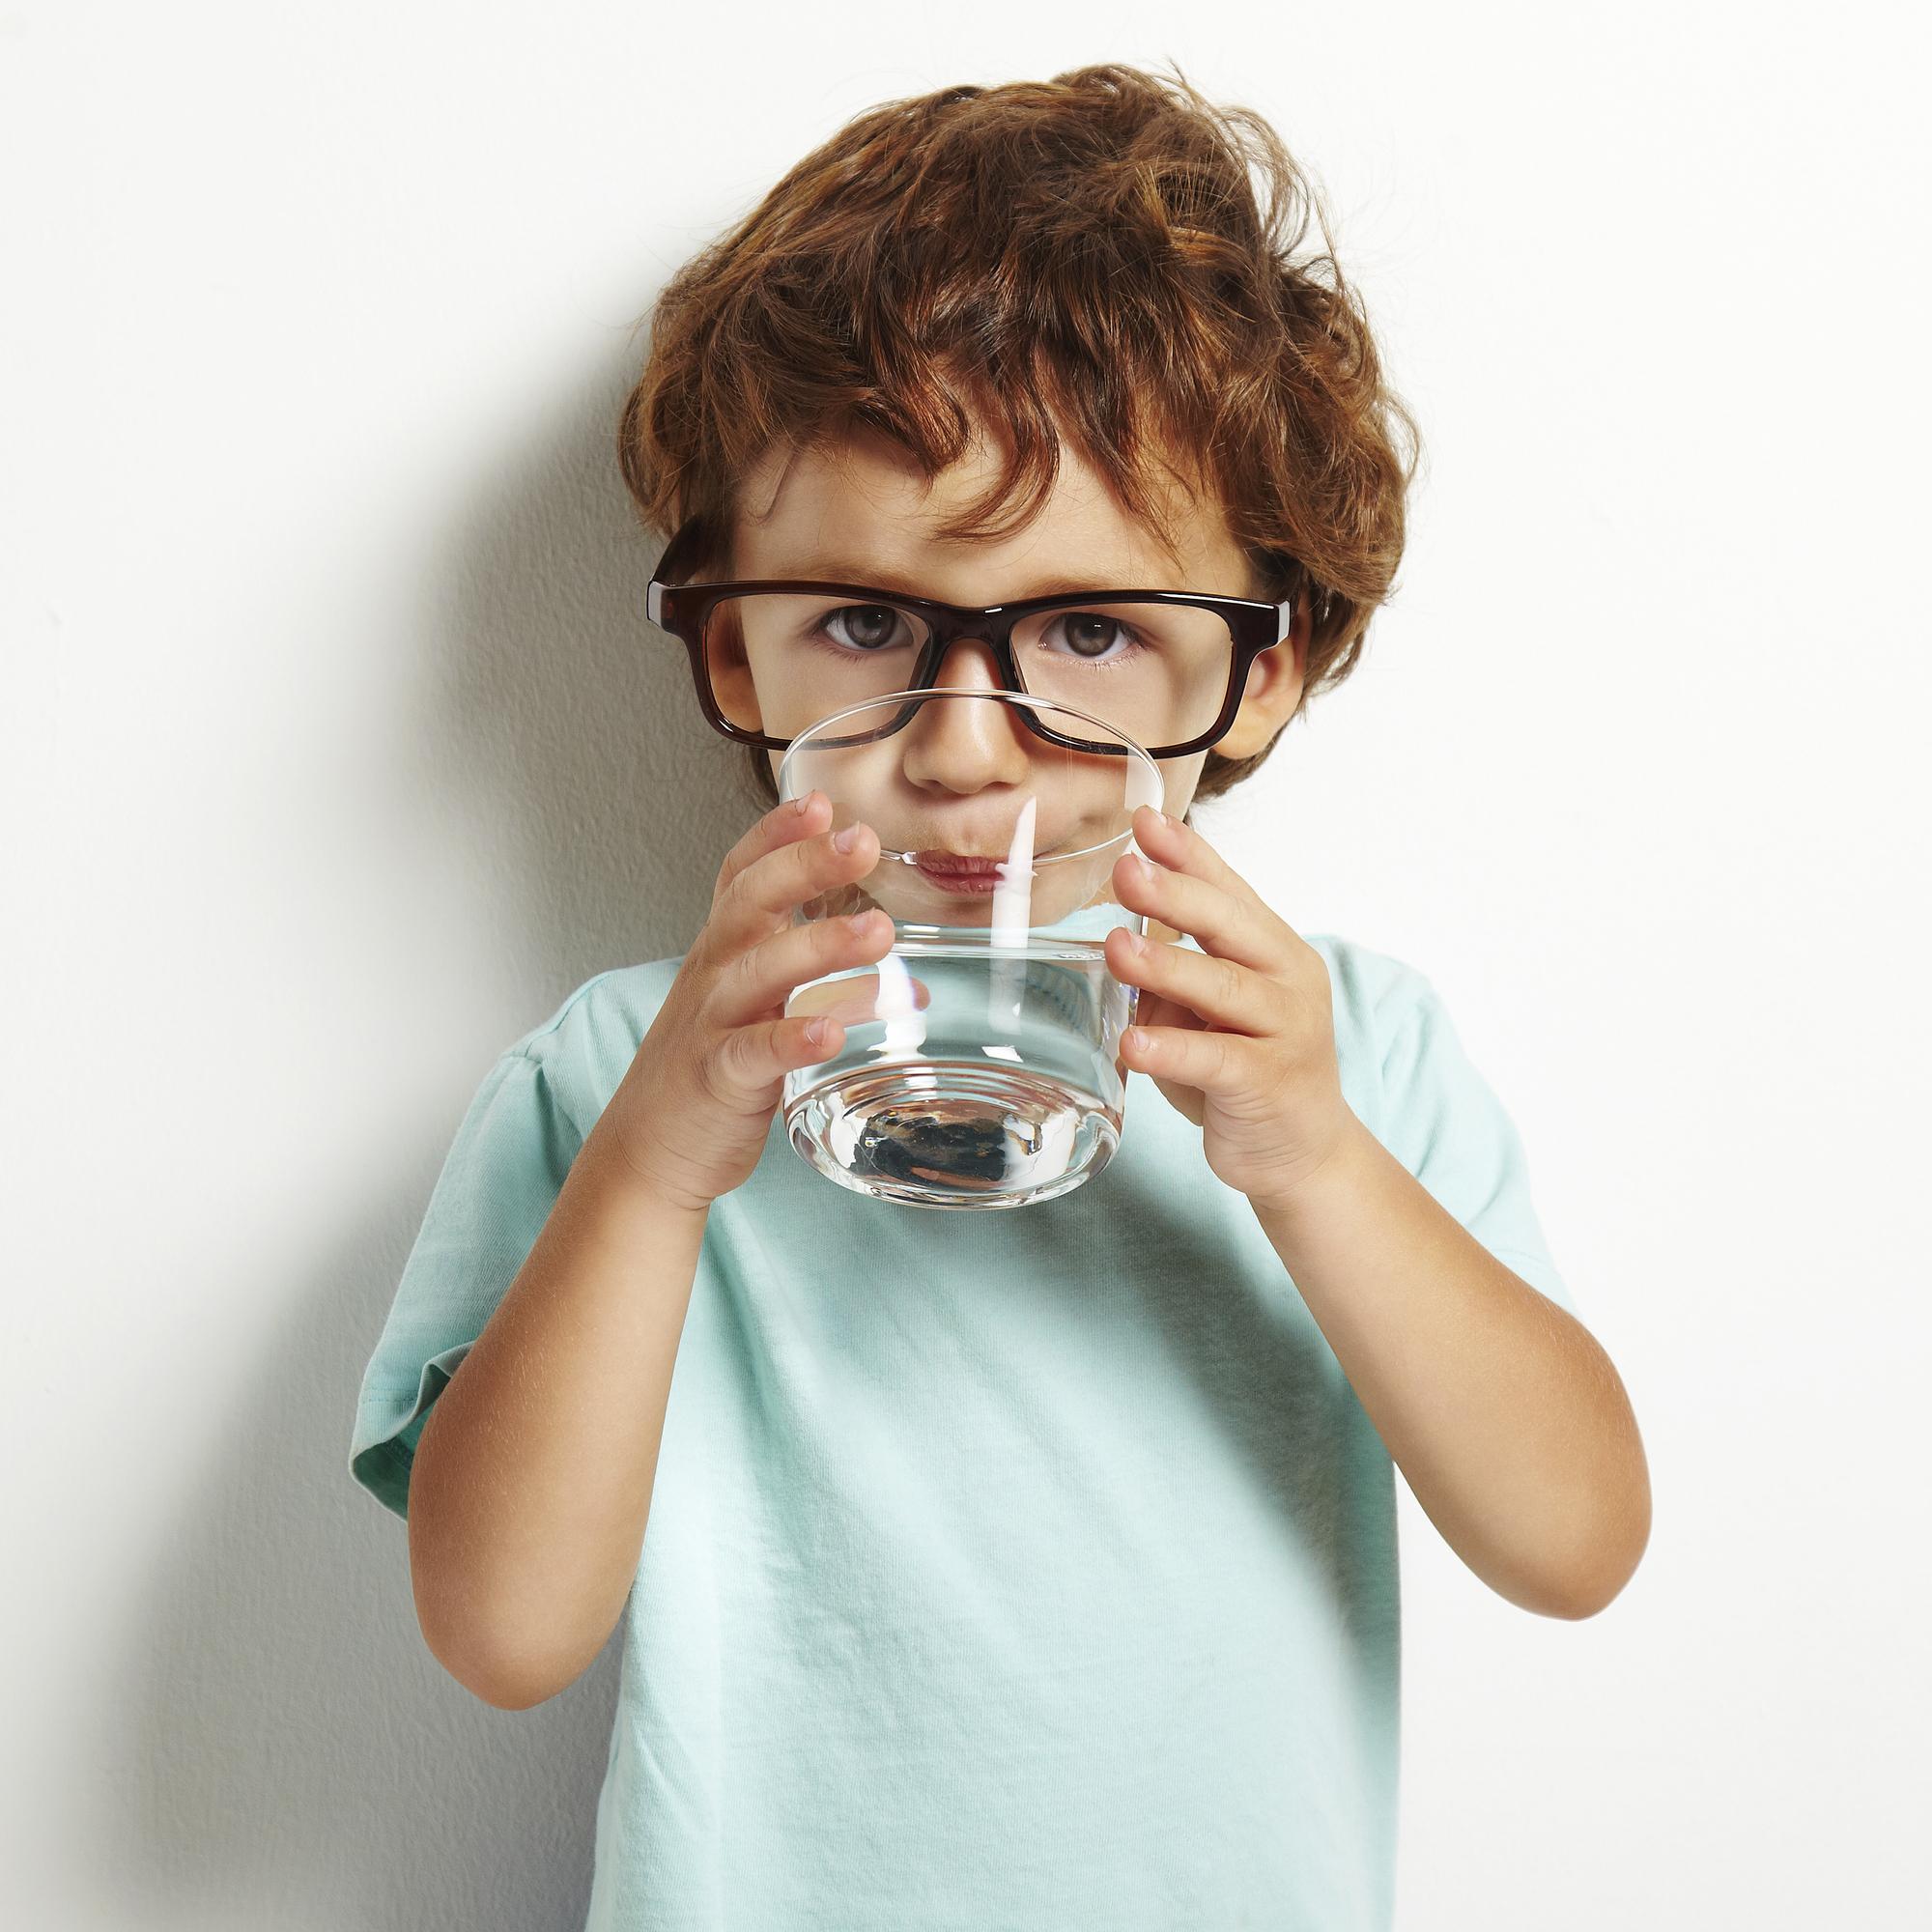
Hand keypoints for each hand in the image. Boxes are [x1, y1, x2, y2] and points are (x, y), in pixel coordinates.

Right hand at [595, 793, 923, 1213]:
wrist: (647, 1150)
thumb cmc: (714, 1072)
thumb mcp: (764, 1013)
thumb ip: (829, 988)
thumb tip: (911, 986)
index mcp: (725, 949)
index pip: (743, 874)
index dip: (778, 834)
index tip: (822, 801)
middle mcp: (715, 974)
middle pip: (752, 902)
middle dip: (806, 865)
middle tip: (863, 841)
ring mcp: (711, 1024)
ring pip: (759, 971)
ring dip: (819, 946)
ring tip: (878, 931)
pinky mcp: (716, 1079)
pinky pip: (753, 1053)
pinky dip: (790, 1040)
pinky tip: (830, 1035)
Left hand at [1106, 805, 1357, 1210]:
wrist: (1303, 1152)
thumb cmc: (1246, 1071)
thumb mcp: (1206, 1012)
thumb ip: (1172, 978)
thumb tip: (1117, 943)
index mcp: (1272, 949)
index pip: (1229, 890)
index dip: (1188, 854)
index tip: (1145, 820)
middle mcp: (1289, 979)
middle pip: (1230, 926)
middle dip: (1176, 894)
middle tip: (1126, 871)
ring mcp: (1286, 1030)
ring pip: (1225, 988)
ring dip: (1167, 967)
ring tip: (1117, 949)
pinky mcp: (1271, 1082)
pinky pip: (1218, 1059)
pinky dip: (1174, 1050)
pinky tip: (1133, 1044)